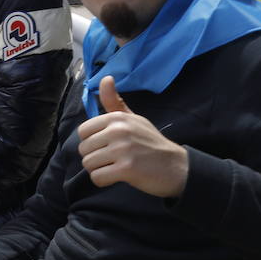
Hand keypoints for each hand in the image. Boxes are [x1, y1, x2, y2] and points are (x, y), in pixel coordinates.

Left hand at [76, 76, 188, 197]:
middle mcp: (118, 131)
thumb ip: (114, 102)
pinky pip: (97, 177)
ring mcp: (123, 149)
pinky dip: (103, 181)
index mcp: (117, 118)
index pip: (83, 131)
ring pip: (88, 164)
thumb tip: (105, 78)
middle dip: (94, 158)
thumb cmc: (151, 143)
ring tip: (114, 168)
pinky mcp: (127, 169)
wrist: (177, 167)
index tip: (106, 146)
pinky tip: (116, 178)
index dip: (91, 142)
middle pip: (83, 149)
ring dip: (98, 170)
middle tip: (112, 160)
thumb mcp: (134, 119)